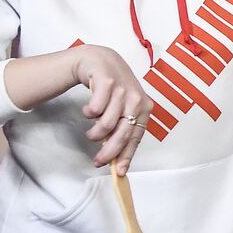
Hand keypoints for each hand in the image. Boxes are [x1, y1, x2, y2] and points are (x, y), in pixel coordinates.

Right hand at [71, 45, 152, 171]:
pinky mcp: (107, 81)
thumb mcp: (122, 107)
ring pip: (107, 123)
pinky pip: (95, 108)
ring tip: (90, 133)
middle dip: (109, 152)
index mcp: (144, 108)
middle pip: (122, 134)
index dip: (126, 156)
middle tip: (98, 161)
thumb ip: (121, 128)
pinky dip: (89, 113)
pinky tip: (88, 111)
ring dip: (95, 133)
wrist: (99, 60)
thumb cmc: (112, 89)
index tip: (118, 172)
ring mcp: (122, 89)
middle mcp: (137, 99)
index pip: (136, 137)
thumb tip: (116, 159)